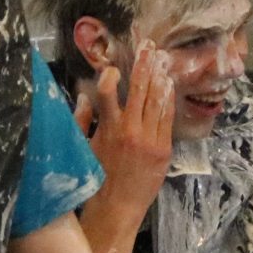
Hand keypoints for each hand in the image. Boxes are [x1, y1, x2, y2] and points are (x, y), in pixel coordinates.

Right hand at [74, 43, 174, 211]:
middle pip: (138, 90)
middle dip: (143, 65)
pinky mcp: (163, 149)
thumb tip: (84, 95)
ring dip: (159, 77)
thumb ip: (83, 120)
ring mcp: (149, 140)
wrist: (117, 206)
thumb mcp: (84, 148)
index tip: (112, 67)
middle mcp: (129, 131)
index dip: (109, 76)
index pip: (106, 93)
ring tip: (161, 59)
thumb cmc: (96, 179)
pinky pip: (166, 119)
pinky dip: (167, 100)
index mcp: (107, 129)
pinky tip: (168, 86)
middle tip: (148, 46)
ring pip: (156, 101)